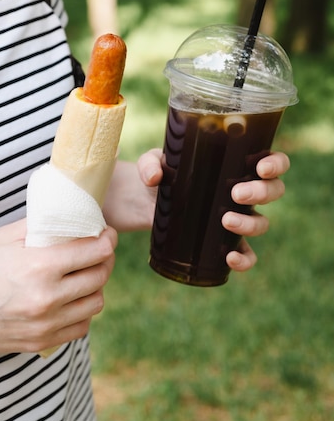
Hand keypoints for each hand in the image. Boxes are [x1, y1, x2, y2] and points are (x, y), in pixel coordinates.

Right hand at [0, 221, 116, 356]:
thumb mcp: (6, 237)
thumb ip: (43, 227)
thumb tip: (71, 218)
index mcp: (40, 265)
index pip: (96, 251)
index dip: (107, 239)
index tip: (107, 233)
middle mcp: (47, 297)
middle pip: (100, 276)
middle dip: (105, 259)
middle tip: (99, 251)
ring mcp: (45, 324)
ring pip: (95, 303)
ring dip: (95, 286)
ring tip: (84, 274)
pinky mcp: (41, 341)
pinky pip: (80, 327)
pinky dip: (82, 311)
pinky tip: (72, 299)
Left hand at [106, 149, 289, 273]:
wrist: (144, 201)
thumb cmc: (159, 173)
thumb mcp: (152, 162)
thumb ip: (150, 164)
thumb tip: (154, 177)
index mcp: (236, 164)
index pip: (271, 162)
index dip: (276, 164)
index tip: (261, 168)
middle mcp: (243, 190)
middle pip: (273, 191)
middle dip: (262, 193)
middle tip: (236, 193)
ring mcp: (236, 217)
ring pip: (261, 222)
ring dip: (250, 224)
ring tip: (226, 220)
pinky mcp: (223, 242)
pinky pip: (246, 254)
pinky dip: (244, 259)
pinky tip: (229, 257)